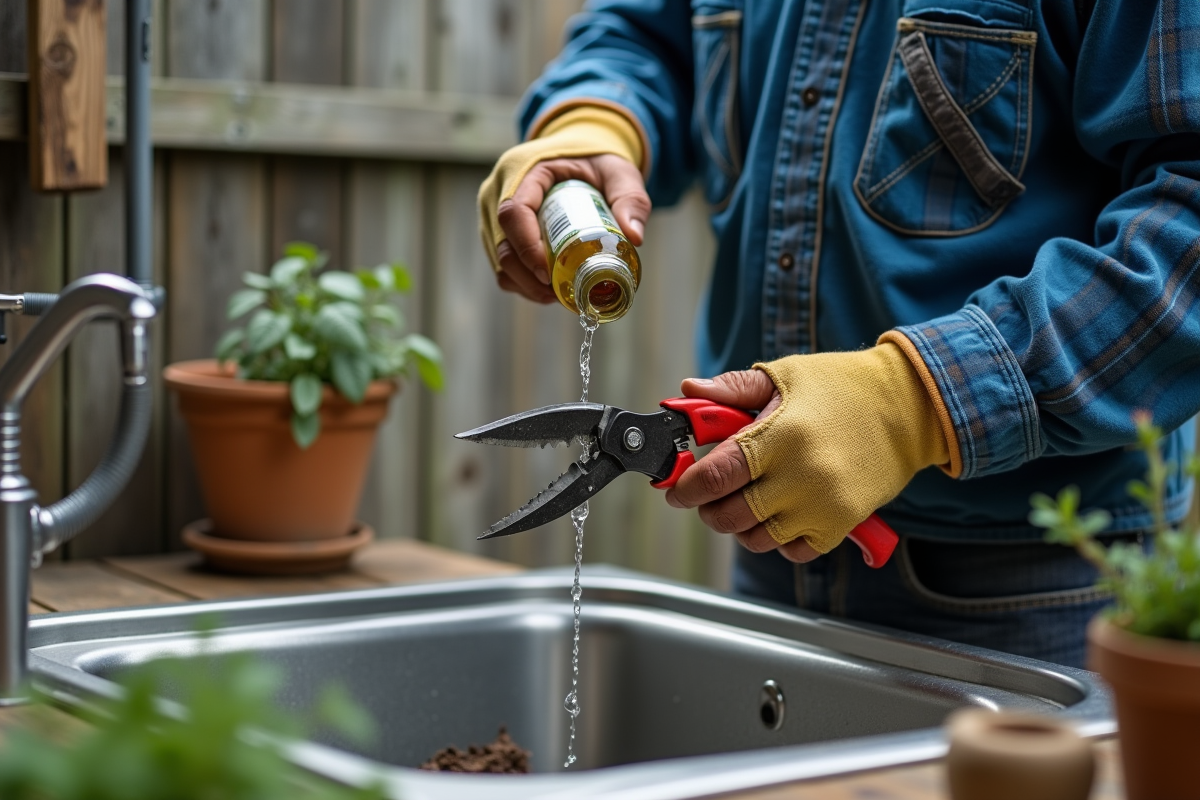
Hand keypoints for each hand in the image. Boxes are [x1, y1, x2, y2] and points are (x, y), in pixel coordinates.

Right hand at [495, 155, 648, 302]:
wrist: (577, 153)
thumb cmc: (594, 159)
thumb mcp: (618, 172)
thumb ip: (630, 199)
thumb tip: (634, 237)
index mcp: (522, 169)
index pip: (512, 213)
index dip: (527, 247)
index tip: (550, 273)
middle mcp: (498, 190)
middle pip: (501, 244)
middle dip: (529, 277)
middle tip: (561, 293)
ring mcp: (492, 213)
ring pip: (499, 261)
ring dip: (526, 284)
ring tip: (559, 294)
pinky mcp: (496, 232)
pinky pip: (502, 265)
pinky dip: (523, 283)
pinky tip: (548, 290)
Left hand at [664, 343, 956, 559]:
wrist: (910, 407)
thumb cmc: (844, 387)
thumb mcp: (786, 375)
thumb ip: (733, 389)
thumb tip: (688, 393)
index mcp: (781, 434)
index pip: (716, 475)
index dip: (686, 487)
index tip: (676, 489)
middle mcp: (801, 476)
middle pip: (730, 515)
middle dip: (707, 509)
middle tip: (704, 496)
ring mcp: (823, 505)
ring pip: (757, 539)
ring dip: (739, 525)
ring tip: (742, 501)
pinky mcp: (841, 524)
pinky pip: (792, 551)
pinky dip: (777, 539)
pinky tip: (777, 513)